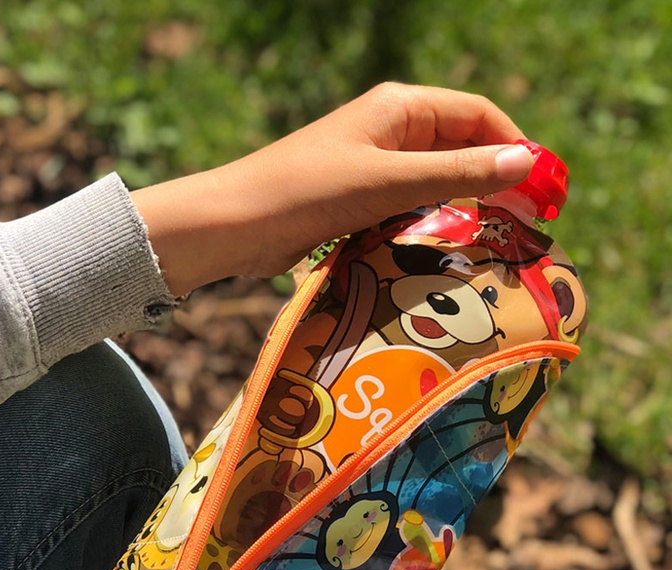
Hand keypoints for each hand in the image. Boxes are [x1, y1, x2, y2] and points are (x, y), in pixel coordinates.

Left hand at [132, 82, 533, 295]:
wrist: (234, 225)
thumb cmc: (306, 192)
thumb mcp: (388, 181)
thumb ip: (455, 173)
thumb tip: (525, 163)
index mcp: (399, 108)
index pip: (478, 117)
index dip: (515, 148)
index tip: (545, 190)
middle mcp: (388, 131)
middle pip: (459, 150)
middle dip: (494, 181)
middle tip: (527, 224)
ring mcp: (369, 168)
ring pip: (433, 184)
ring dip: (462, 208)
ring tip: (494, 243)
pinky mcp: (353, 202)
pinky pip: (405, 209)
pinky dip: (428, 226)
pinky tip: (444, 252)